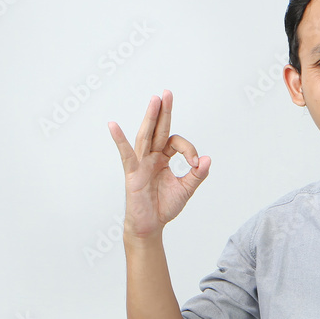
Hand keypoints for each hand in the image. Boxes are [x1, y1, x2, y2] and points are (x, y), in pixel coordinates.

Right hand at [108, 89, 210, 238]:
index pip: (175, 143)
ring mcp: (140, 163)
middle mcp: (150, 156)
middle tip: (167, 93)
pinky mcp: (132, 173)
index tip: (196, 164)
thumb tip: (206, 159)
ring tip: (154, 100)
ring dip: (150, 118)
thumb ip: (197, 174)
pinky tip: (113, 126)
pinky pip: (126, 155)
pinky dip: (119, 140)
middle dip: (163, 112)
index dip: (188, 150)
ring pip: (145, 136)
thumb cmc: (164, 206)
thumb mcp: (186, 188)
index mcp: (162, 158)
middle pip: (157, 129)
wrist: (151, 225)